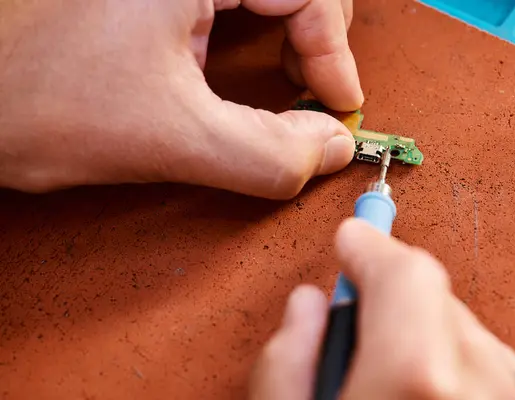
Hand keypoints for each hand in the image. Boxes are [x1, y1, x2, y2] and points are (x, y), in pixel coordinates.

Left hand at [0, 0, 361, 198]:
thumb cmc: (29, 98)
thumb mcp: (169, 139)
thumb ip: (268, 155)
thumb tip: (331, 147)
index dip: (333, 50)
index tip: (337, 104)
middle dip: (317, 35)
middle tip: (317, 89)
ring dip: (290, 29)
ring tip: (292, 79)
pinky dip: (251, 27)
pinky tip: (241, 63)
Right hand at [249, 218, 514, 398]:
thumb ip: (286, 363)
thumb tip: (307, 306)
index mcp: (415, 379)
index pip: (405, 272)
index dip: (372, 246)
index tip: (353, 237)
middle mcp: (480, 388)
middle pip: (439, 297)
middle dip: (395, 296)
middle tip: (358, 320)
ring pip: (470, 334)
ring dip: (428, 335)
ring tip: (390, 376)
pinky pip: (495, 372)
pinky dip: (459, 370)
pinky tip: (427, 395)